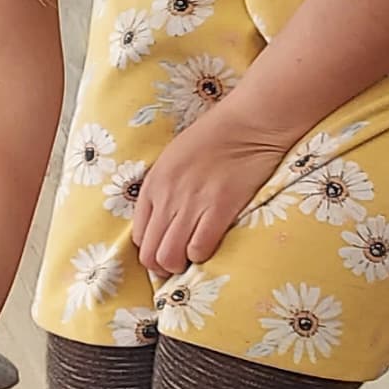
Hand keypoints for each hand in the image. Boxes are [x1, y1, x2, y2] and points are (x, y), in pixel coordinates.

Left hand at [132, 105, 296, 279]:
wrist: (249, 121)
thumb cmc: (216, 137)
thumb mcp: (175, 159)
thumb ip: (165, 189)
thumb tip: (165, 220)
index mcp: (153, 184)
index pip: (139, 236)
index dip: (153, 251)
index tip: (168, 252)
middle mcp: (167, 196)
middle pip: (150, 253)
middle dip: (164, 267)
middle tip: (182, 264)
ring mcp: (191, 203)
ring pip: (170, 257)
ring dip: (183, 264)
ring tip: (196, 257)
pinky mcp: (219, 208)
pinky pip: (199, 248)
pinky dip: (203, 255)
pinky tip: (212, 246)